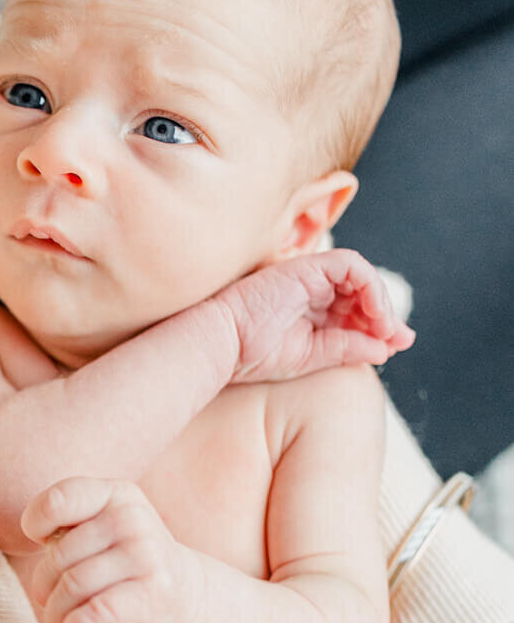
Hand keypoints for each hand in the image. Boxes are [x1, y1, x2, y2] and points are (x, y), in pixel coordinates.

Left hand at [23, 477, 199, 622]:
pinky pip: (96, 613)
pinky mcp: (154, 593)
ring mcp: (146, 554)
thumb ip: (68, 524)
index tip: (43, 545)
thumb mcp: (104, 527)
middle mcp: (132, 517)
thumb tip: (36, 539)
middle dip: (43, 590)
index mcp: (115, 494)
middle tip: (49, 606)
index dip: (35, 526)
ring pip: (71, 588)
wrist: (187, 593)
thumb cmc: (126, 562)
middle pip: (58, 558)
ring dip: (56, 618)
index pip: (56, 501)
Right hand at [215, 251, 412, 384]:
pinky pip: (351, 265)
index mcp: (311, 311)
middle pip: (362, 293)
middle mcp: (312, 290)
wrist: (222, 345)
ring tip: (385, 328)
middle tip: (401, 339)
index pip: (355, 311)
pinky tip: (372, 311)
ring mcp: (309, 276)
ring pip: (361, 276)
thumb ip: (348, 349)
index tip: (396, 346)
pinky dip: (368, 284)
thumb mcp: (312, 357)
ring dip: (379, 301)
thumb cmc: (254, 354)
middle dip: (386, 315)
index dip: (379, 325)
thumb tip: (386, 350)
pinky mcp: (306, 266)